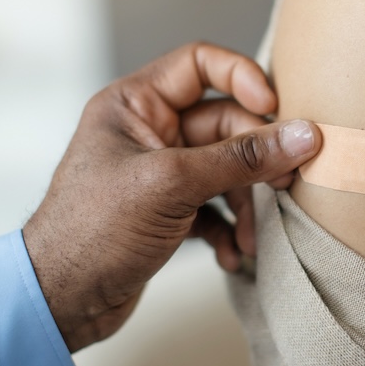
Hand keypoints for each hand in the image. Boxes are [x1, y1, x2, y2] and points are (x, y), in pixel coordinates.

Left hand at [23, 43, 320, 351]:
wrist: (61, 301)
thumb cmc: (93, 231)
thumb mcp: (172, 186)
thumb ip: (241, 159)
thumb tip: (303, 136)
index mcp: (135, 104)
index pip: (200, 64)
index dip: (243, 78)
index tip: (274, 111)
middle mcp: (148, 131)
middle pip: (225, 124)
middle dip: (256, 159)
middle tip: (285, 186)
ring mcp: (160, 173)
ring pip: (226, 170)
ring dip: (246, 204)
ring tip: (254, 238)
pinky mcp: (169, 212)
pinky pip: (215, 207)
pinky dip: (229, 229)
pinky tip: (232, 256)